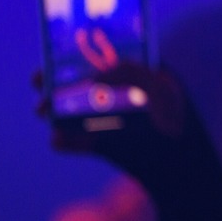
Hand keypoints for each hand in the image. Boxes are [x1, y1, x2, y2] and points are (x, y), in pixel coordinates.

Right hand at [33, 63, 212, 192]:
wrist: (184, 171)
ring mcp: (109, 120)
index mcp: (139, 75)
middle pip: (81, 82)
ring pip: (73, 110)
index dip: (78, 50)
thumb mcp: (161, 90)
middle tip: (37, 79)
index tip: (56, 49)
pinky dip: (65, 140)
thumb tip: (94, 77)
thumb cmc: (178, 124)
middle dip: (57, 80)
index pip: (104, 56)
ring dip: (53, 109)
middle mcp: (120, 95)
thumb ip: (131, 73)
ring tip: (42, 110)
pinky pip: (77, 141)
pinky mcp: (104, 146)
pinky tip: (58, 139)